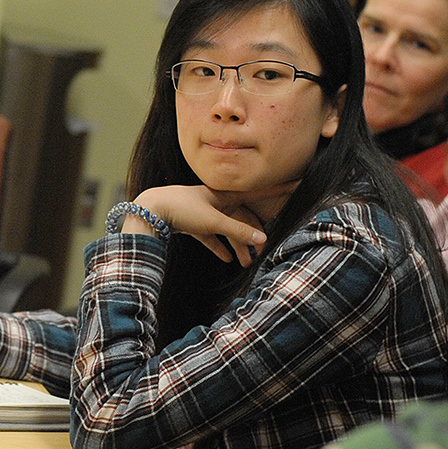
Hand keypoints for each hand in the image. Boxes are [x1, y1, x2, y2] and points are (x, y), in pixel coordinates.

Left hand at [131, 183, 291, 264]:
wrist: (151, 210)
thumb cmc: (183, 209)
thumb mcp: (213, 221)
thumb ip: (237, 230)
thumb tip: (263, 238)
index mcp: (225, 195)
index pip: (257, 192)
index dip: (277, 190)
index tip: (296, 184)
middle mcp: (216, 202)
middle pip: (243, 218)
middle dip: (254, 234)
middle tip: (265, 252)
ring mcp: (204, 212)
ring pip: (227, 229)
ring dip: (237, 246)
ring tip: (246, 264)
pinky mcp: (192, 223)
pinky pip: (211, 236)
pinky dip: (219, 246)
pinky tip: (227, 259)